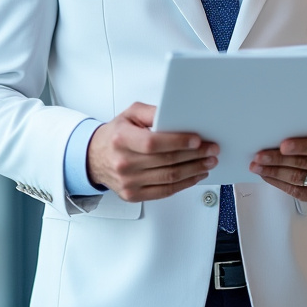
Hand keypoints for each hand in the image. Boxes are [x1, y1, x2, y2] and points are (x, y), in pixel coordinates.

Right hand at [87, 102, 217, 201]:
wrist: (94, 157)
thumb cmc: (115, 135)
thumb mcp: (130, 114)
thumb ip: (152, 112)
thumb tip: (176, 114)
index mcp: (121, 139)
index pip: (153, 143)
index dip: (178, 142)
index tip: (197, 140)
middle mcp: (123, 162)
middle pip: (166, 161)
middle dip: (194, 155)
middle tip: (211, 149)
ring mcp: (128, 182)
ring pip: (169, 178)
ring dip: (194, 170)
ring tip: (208, 162)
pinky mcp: (133, 195)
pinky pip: (164, 192)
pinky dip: (184, 184)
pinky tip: (195, 175)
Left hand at [249, 123, 306, 201]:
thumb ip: (305, 130)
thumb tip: (276, 132)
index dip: (301, 146)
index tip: (282, 145)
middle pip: (304, 163)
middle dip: (278, 160)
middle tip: (259, 156)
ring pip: (298, 178)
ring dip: (273, 172)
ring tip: (257, 166)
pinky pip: (297, 191)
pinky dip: (279, 183)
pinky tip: (267, 175)